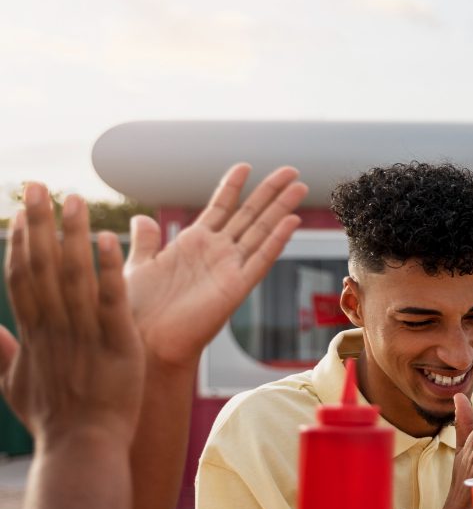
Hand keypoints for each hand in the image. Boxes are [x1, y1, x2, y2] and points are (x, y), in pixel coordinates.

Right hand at [0, 186, 142, 443]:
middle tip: (38, 185)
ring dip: (72, 235)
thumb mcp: (16, 386)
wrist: (81, 451)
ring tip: (74, 199)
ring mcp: (84, 335)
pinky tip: (109, 240)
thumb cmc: (54, 422)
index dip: (20, 242)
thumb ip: (2, 355)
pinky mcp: (117, 345)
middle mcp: (54, 328)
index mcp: (34, 335)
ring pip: (74, 276)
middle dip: (38, 223)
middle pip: (41, 266)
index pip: (22, 278)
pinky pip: (110, 301)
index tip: (20, 212)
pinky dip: (108, 271)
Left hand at [125, 163, 303, 367]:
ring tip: (300, 187)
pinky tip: (291, 221)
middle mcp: (217, 253)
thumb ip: (146, 242)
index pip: (219, 208)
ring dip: (281, 208)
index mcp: (193, 244)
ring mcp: (229, 269)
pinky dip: (277, 240)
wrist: (143, 342)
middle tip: (292, 171)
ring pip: (261, 231)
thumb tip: (142, 219)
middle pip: (249, 215)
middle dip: (270, 192)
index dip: (232, 187)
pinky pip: (261, 260)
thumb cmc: (136, 310)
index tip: (245, 166)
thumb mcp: (137, 266)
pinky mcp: (236, 288)